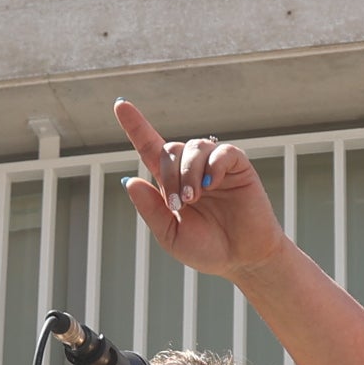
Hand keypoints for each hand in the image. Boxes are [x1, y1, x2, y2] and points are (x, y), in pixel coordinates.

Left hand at [115, 101, 289, 278]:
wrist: (243, 260)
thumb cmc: (208, 249)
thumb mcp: (170, 235)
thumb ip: (150, 209)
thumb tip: (130, 180)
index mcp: (171, 183)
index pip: (149, 148)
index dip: (135, 126)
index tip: (120, 104)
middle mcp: (191, 169)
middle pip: (170, 148)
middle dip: (169, 174)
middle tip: (179, 204)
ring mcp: (215, 166)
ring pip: (194, 147)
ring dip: (188, 172)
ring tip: (195, 198)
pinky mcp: (238, 166)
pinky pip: (222, 151)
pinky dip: (214, 165)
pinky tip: (213, 184)